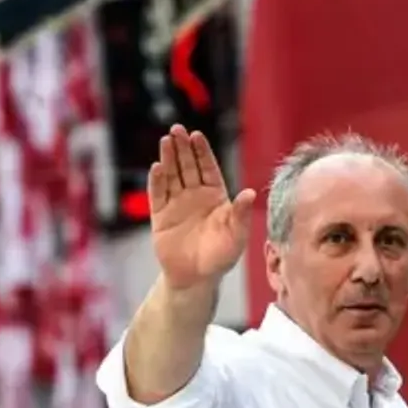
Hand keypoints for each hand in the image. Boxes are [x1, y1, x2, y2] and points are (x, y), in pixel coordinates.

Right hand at [149, 124, 256, 290]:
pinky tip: (157, 167)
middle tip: (177, 129)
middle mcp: (195, 196)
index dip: (202, 152)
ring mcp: (177, 204)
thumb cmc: (221, 256)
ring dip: (168, 158)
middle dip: (183, 148)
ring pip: (172, 176)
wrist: (196, 278)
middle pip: (188, 166)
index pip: (208, 168)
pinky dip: (157, 181)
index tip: (197, 135)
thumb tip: (251, 193)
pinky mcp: (160, 216)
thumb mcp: (236, 235)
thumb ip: (240, 214)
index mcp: (215, 196)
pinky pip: (158, 194)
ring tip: (166, 140)